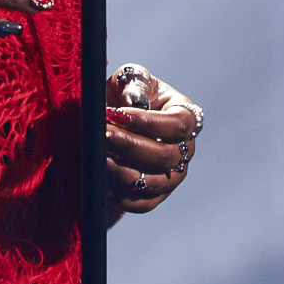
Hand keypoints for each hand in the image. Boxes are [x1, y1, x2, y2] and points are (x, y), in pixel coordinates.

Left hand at [103, 64, 200, 216]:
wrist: (111, 125)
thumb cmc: (123, 96)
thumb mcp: (127, 80)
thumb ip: (133, 84)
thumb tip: (135, 100)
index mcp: (186, 117)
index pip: (178, 124)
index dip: (149, 122)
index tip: (117, 115)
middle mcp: (184, 150)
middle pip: (165, 156)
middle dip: (130, 146)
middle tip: (102, 136)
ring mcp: (173, 176)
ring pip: (151, 182)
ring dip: (121, 171)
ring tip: (97, 157)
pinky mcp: (154, 197)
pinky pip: (139, 203)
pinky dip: (118, 193)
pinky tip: (100, 176)